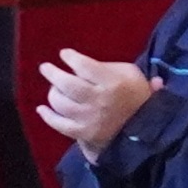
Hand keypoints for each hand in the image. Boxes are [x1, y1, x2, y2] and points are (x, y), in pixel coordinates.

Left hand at [38, 52, 161, 156]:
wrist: (145, 127)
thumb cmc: (137, 96)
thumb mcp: (132, 74)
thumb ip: (110, 66)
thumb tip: (82, 63)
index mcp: (113, 82)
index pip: (85, 66)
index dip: (71, 58)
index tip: (64, 54)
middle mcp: (99, 99)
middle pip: (68, 85)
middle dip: (53, 74)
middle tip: (45, 67)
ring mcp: (89, 118)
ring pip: (61, 104)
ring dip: (53, 93)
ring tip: (53, 87)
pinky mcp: (84, 133)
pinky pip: (60, 124)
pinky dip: (48, 116)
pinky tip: (41, 109)